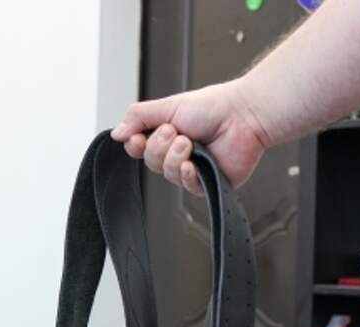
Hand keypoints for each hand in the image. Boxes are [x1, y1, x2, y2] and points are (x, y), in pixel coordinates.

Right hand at [110, 80, 268, 193]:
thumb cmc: (214, 107)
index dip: (135, 145)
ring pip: (166, 174)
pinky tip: (194, 163)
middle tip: (175, 132)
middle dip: (159, 147)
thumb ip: (138, 116)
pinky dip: (187, 174)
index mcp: (165, 135)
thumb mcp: (168, 106)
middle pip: (150, 162)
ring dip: (174, 157)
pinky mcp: (206, 183)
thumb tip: (115, 133)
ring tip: (190, 142)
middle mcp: (176, 153)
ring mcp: (191, 169)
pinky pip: (186, 186)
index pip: (137, 147)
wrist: (244, 115)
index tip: (138, 137)